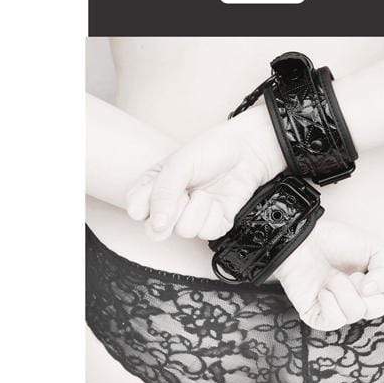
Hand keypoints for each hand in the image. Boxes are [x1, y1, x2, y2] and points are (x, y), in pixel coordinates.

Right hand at [125, 104, 284, 240]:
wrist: (247, 150)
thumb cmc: (211, 150)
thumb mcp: (179, 164)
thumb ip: (163, 193)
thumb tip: (157, 225)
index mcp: (155, 188)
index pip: (136, 210)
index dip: (147, 204)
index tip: (161, 188)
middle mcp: (172, 206)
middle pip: (156, 232)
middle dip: (172, 213)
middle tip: (183, 194)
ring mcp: (193, 216)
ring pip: (184, 231)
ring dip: (197, 209)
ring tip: (204, 191)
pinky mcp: (215, 224)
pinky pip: (208, 232)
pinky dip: (214, 214)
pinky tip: (217, 199)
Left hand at [274, 220, 383, 330]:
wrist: (303, 239)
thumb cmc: (337, 241)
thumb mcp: (375, 247)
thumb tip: (372, 292)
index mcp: (376, 286)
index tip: (374, 270)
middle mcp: (359, 301)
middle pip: (378, 309)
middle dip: (365, 287)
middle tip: (352, 273)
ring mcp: (339, 310)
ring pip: (355, 313)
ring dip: (344, 289)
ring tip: (333, 277)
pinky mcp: (318, 316)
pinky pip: (334, 321)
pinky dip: (329, 302)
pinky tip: (322, 290)